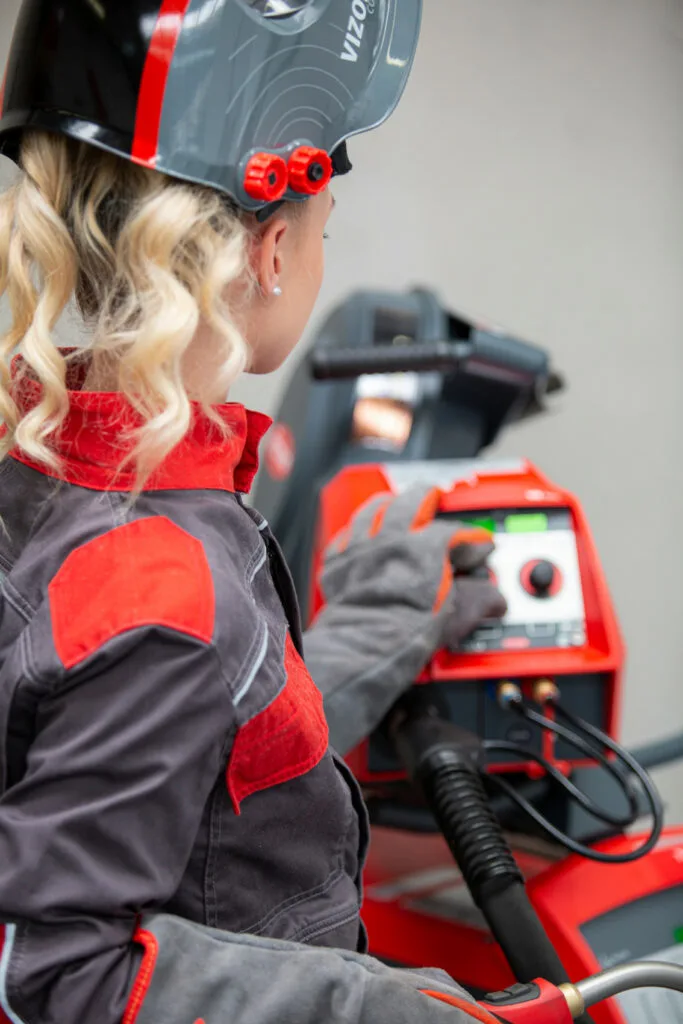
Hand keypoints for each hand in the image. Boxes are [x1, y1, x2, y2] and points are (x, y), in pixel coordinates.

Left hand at [303, 485, 505, 754]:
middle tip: (435, 495)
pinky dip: (355, 531)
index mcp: (426, 547)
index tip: (480, 548)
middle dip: (427, 497)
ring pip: (374, 510)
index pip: (457, 533)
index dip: (472, 540)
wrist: (365, 647)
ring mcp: (362, 547)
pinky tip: (358, 532)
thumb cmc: (406, 633)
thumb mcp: (457, 616)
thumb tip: (493, 599)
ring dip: (388, 504)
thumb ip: (479, 600)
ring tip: (395, 501)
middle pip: (412, 502)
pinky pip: (345, 535)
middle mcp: (392, 539)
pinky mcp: (338, 563)